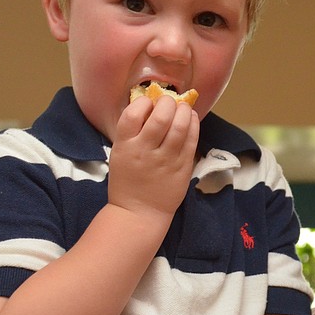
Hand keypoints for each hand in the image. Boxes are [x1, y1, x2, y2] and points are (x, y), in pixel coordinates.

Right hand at [108, 96, 199, 222]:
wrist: (139, 212)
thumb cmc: (128, 180)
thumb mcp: (120, 153)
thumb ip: (132, 132)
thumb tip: (152, 105)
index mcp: (125, 145)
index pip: (132, 114)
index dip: (143, 102)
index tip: (148, 103)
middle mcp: (145, 151)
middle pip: (161, 117)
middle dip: (168, 102)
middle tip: (169, 102)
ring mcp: (166, 159)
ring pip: (180, 127)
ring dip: (184, 111)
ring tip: (182, 108)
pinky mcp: (183, 167)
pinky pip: (192, 140)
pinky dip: (193, 124)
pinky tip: (191, 118)